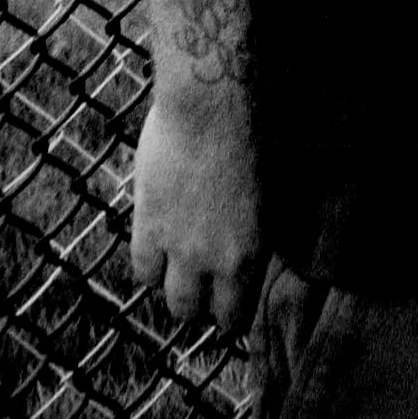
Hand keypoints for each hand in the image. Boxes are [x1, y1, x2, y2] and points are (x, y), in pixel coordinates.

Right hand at [129, 81, 265, 335]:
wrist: (214, 104)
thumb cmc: (256, 131)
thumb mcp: (275, 188)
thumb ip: (261, 227)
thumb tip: (259, 241)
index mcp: (253, 251)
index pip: (235, 315)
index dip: (229, 309)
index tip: (227, 298)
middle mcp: (216, 260)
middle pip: (197, 312)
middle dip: (200, 304)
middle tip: (201, 285)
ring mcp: (179, 246)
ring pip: (169, 298)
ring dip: (173, 287)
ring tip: (177, 270)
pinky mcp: (149, 225)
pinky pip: (142, 269)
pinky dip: (149, 263)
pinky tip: (156, 246)